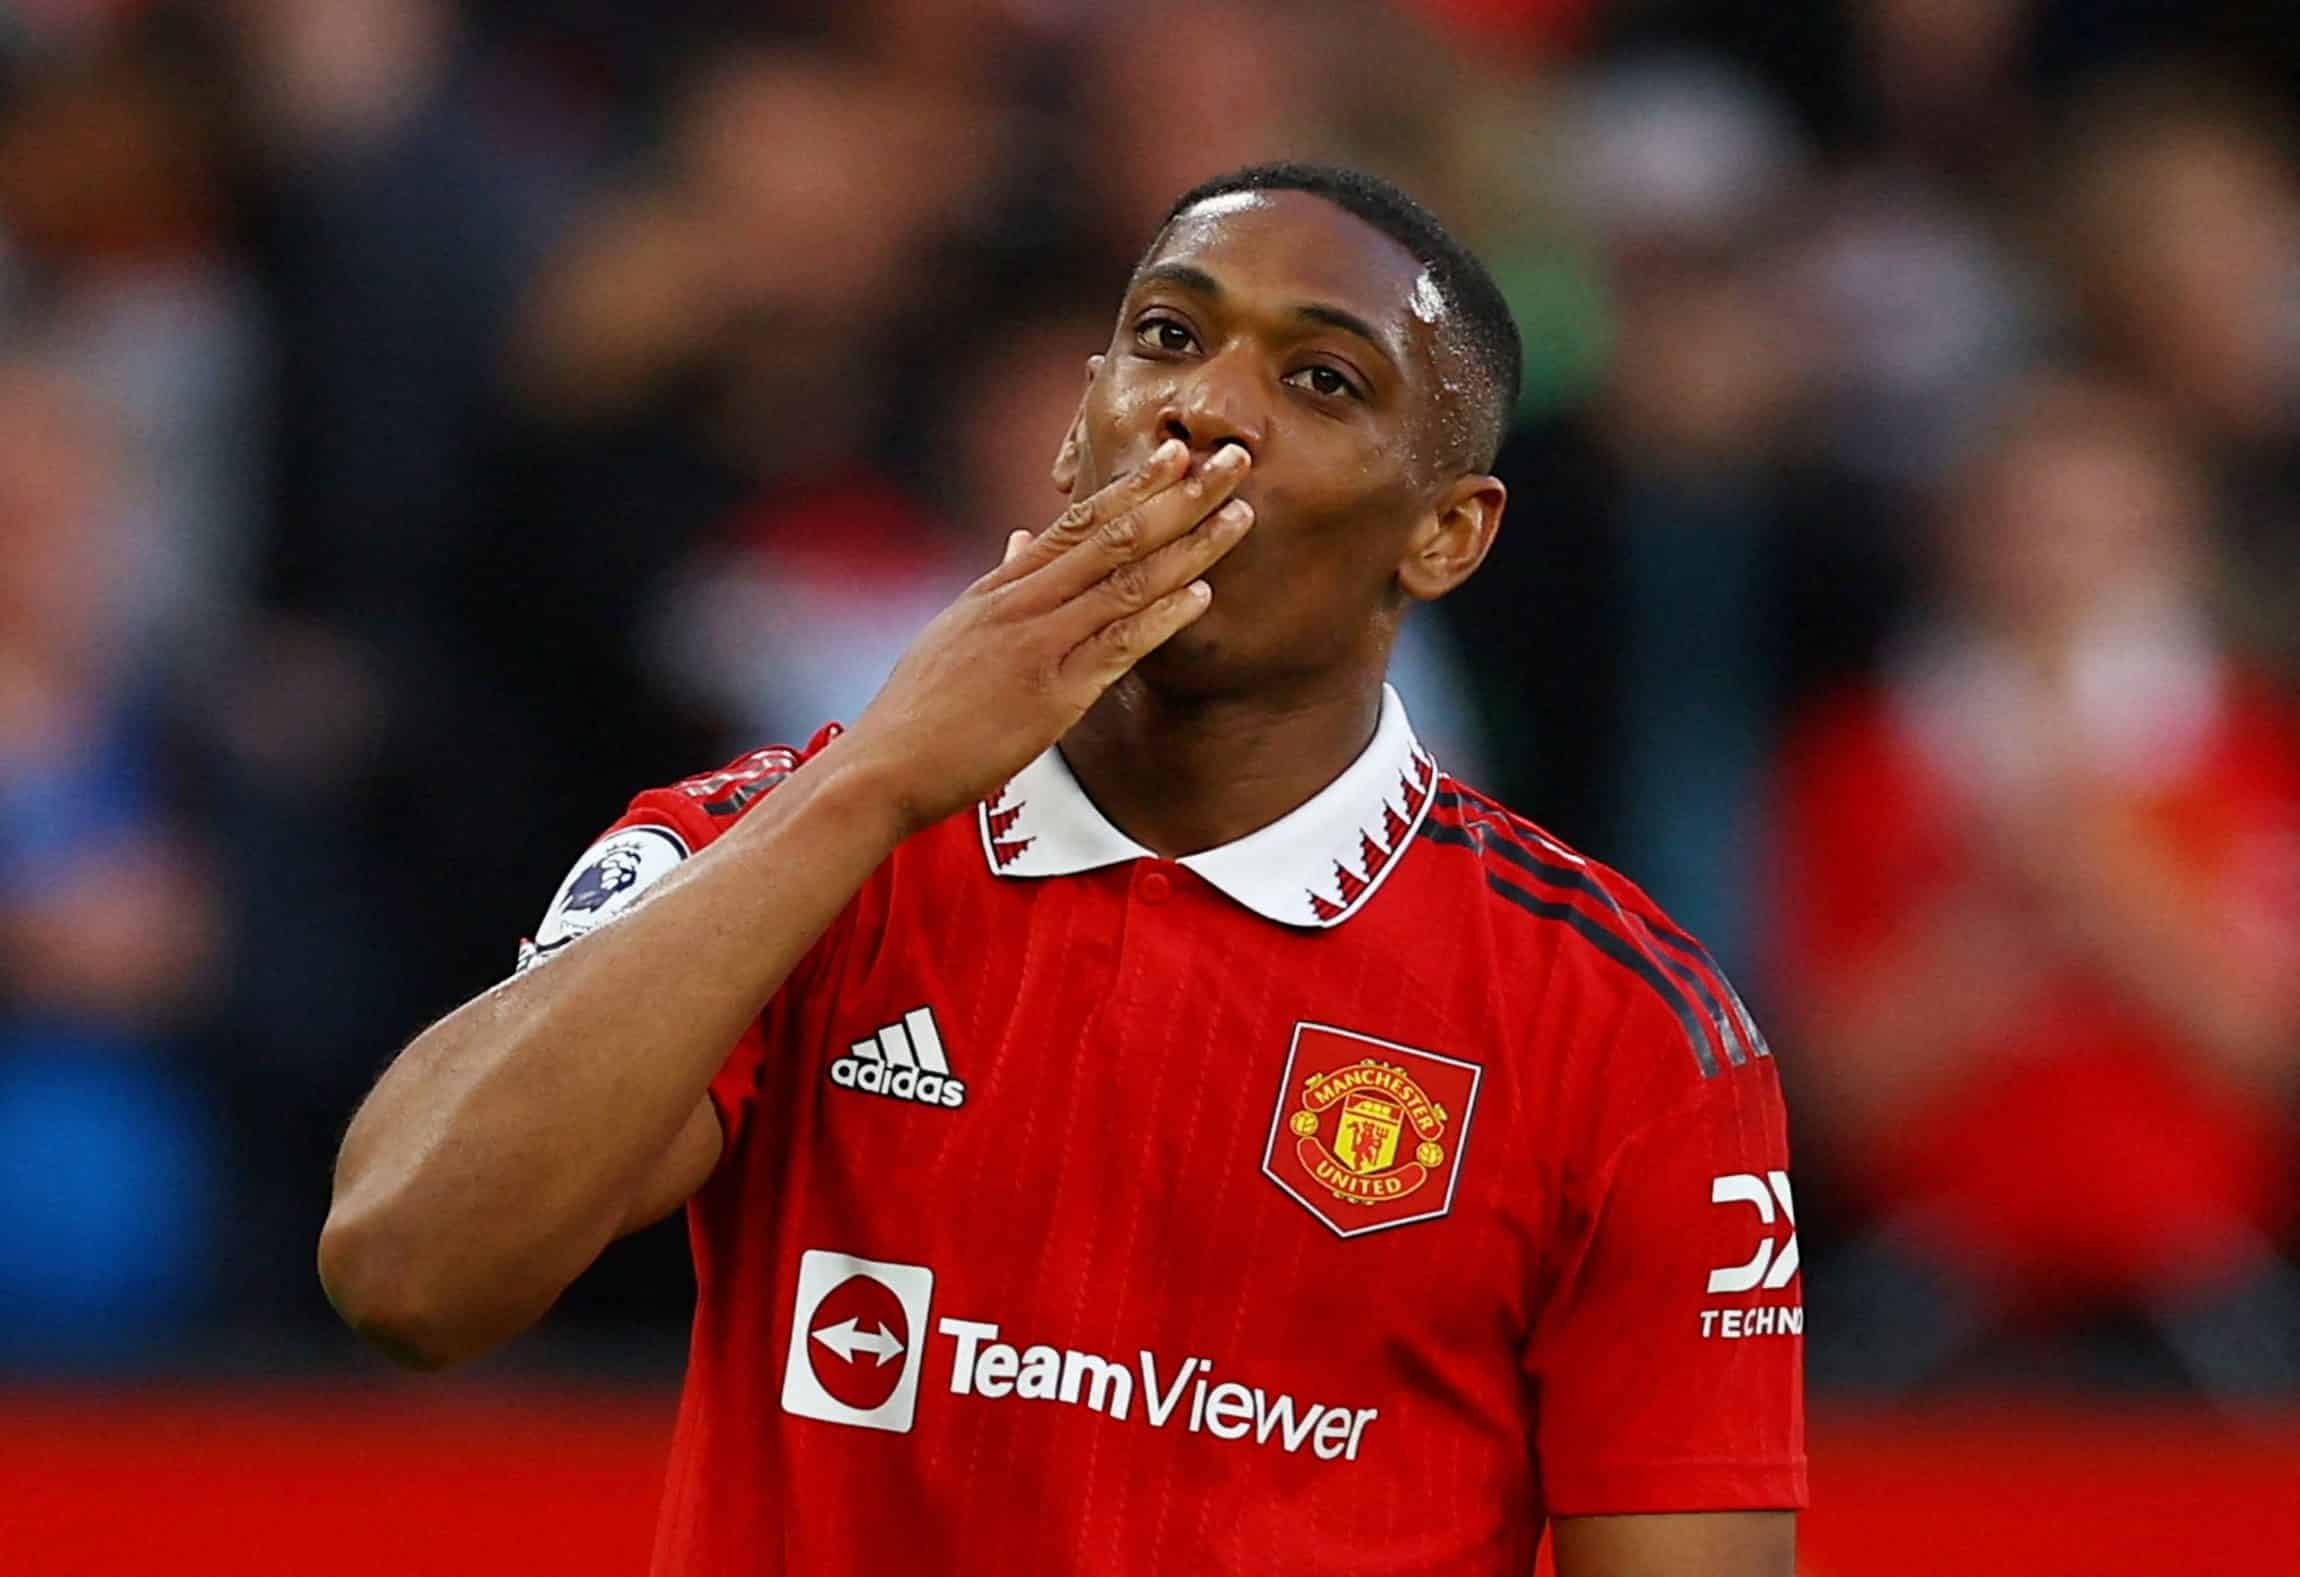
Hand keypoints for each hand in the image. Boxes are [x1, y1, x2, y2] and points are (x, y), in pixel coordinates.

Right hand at [842, 438, 1253, 833]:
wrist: (883, 765)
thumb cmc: (918, 709)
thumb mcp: (954, 631)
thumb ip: (995, 584)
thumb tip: (1016, 539)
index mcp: (1002, 588)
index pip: (1077, 520)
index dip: (1134, 484)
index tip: (1178, 453)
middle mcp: (1022, 604)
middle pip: (1113, 535)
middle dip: (1179, 496)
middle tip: (1232, 460)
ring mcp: (1037, 645)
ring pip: (1125, 581)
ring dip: (1189, 546)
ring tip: (1239, 515)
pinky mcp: (1051, 696)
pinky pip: (1117, 647)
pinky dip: (1162, 616)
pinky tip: (1202, 594)